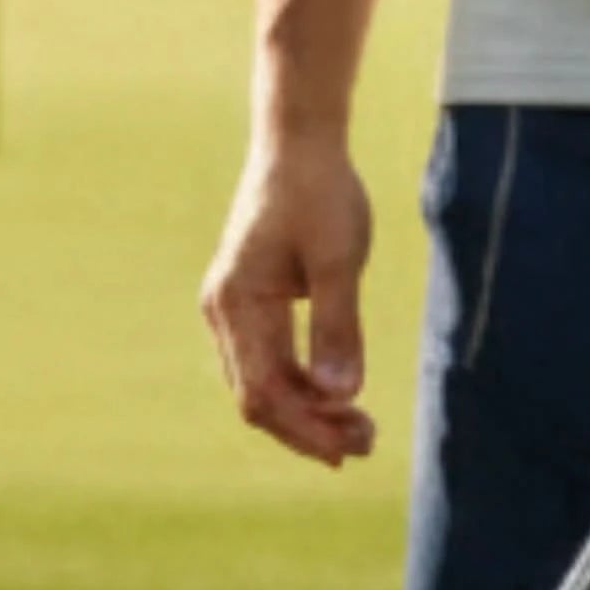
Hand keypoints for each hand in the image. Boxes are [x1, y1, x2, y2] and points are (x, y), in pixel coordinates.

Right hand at [201, 130, 379, 464]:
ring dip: (308, 411)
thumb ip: (338, 327)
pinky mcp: (250, 302)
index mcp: (237, 302)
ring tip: (360, 429)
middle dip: (309, 428)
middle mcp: (223, 311)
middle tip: (365, 445)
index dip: (303, 428)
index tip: (350, 446)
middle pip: (257, 396)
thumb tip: (344, 395)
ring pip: (263, 382)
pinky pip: (270, 359)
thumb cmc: (320, 193)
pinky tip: (339, 397)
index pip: (262, 392)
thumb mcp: (339, 259)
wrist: (299, 143)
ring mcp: (232, 308)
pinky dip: (302, 384)